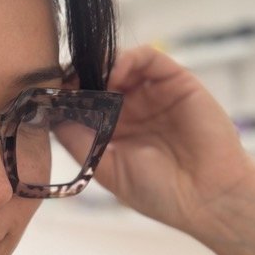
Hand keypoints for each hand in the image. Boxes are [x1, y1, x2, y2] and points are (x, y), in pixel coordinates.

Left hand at [65, 45, 254, 240]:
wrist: (208, 197)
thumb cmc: (159, 191)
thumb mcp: (106, 168)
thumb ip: (78, 140)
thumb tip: (50, 115)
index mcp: (111, 128)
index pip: (80, 100)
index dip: (63, 95)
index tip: (45, 97)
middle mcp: (129, 107)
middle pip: (94, 77)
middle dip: (75, 76)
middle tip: (60, 81)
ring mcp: (151, 92)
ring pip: (116, 62)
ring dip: (97, 65)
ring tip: (86, 78)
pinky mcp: (175, 80)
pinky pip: (146, 57)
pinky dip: (125, 58)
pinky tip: (113, 73)